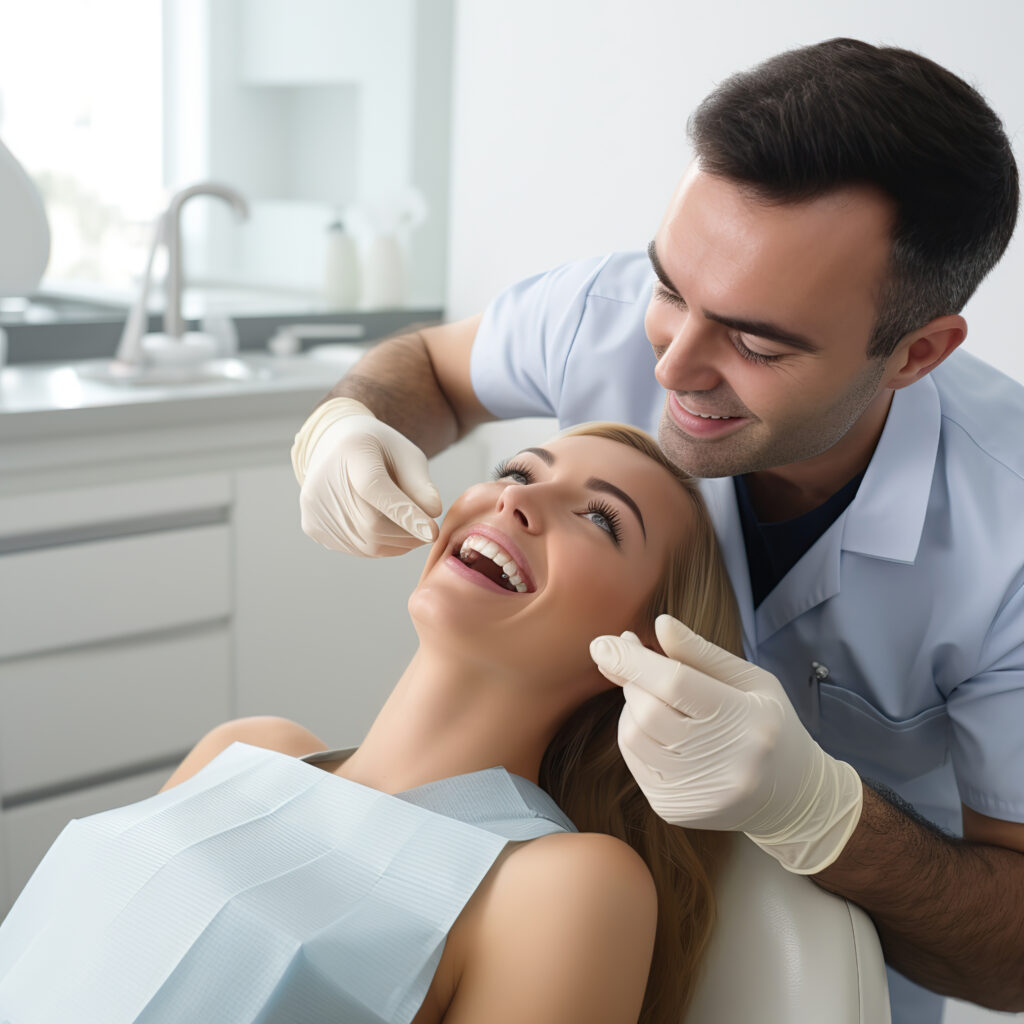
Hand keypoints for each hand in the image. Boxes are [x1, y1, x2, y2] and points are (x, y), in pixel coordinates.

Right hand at [291, 398, 441, 556]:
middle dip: (408, 534)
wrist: (335, 447)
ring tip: (410, 528)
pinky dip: (382, 546)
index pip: (374, 488)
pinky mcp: (314, 528)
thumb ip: (420, 482)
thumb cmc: (378, 451)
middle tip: (428, 530)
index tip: (432, 532)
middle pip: (372, 524)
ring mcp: (316, 508)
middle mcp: (324, 482)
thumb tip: (432, 512)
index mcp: (351, 451)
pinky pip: (357, 549)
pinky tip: (389, 530)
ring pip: (367, 545)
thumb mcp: (406, 454)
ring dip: (398, 543)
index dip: (404, 513)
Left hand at [590, 614, 862, 873]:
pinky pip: (634, 762)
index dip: (634, 661)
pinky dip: (634, 735)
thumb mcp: (750, 680)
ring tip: (654, 696)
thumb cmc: (768, 725)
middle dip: (632, 680)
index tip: (602, 643)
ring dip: (631, 707)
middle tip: (635, 663)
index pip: (676, 684)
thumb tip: (659, 624)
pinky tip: (657, 727)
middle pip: (649, 711)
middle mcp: (724, 763)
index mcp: (747, 720)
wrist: (792, 798)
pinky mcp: (675, 809)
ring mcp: (697, 793)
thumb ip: (701, 653)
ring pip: (634, 736)